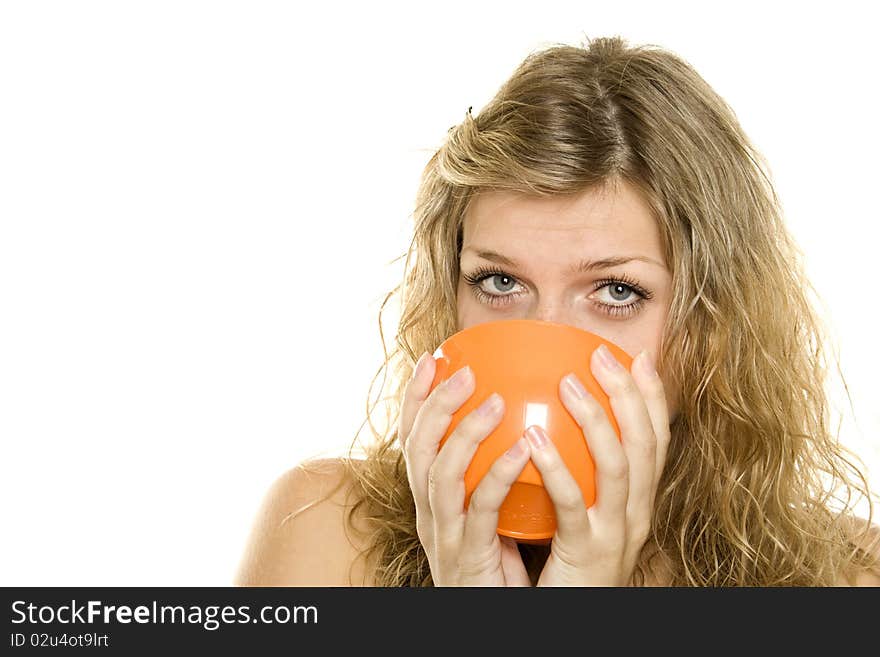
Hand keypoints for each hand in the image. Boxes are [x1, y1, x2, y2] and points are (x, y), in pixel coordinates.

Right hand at [397, 352, 533, 585]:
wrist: (499, 620)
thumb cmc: (502, 568)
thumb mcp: (492, 516)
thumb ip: (497, 476)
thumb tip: (529, 425)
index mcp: (432, 499)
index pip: (413, 439)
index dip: (416, 397)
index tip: (433, 357)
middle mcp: (429, 513)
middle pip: (417, 449)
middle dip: (434, 403)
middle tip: (464, 370)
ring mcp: (444, 536)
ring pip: (440, 474)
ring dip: (464, 433)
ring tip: (494, 401)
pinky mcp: (468, 557)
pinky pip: (480, 510)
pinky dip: (498, 475)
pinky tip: (521, 450)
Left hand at [530, 345, 670, 585]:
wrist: (566, 618)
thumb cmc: (567, 563)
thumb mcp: (579, 513)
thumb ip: (576, 474)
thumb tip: (547, 423)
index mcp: (638, 501)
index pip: (655, 440)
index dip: (651, 397)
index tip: (638, 358)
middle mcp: (637, 514)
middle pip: (644, 444)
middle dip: (627, 394)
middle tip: (601, 356)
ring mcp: (616, 533)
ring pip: (619, 467)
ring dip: (596, 420)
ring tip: (568, 384)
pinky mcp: (587, 552)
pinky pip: (573, 504)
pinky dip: (557, 468)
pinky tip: (534, 439)